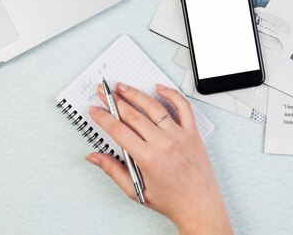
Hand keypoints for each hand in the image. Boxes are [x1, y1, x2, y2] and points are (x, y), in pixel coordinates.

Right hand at [87, 83, 232, 234]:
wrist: (199, 206)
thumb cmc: (171, 201)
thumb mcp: (135, 190)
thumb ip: (112, 170)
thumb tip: (93, 157)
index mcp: (148, 159)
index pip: (118, 130)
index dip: (103, 118)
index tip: (94, 110)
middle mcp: (164, 144)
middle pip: (133, 115)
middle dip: (114, 102)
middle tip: (103, 92)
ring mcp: (179, 136)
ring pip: (154, 107)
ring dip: (135, 94)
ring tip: (122, 87)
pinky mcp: (192, 133)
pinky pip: (183, 107)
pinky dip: (171, 94)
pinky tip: (159, 88)